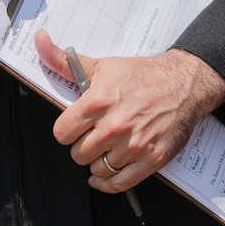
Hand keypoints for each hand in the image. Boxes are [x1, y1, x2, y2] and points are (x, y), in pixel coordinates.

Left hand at [40, 38, 224, 193]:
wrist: (184, 84)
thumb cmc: (143, 75)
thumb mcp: (101, 65)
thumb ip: (64, 61)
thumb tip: (40, 41)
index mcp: (98, 102)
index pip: (62, 133)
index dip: (67, 131)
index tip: (76, 127)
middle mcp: (114, 126)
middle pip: (78, 155)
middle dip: (83, 146)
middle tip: (94, 136)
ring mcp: (133, 145)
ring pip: (97, 170)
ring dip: (99, 162)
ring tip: (107, 148)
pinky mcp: (151, 159)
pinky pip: (119, 184)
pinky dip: (109, 184)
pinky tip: (106, 175)